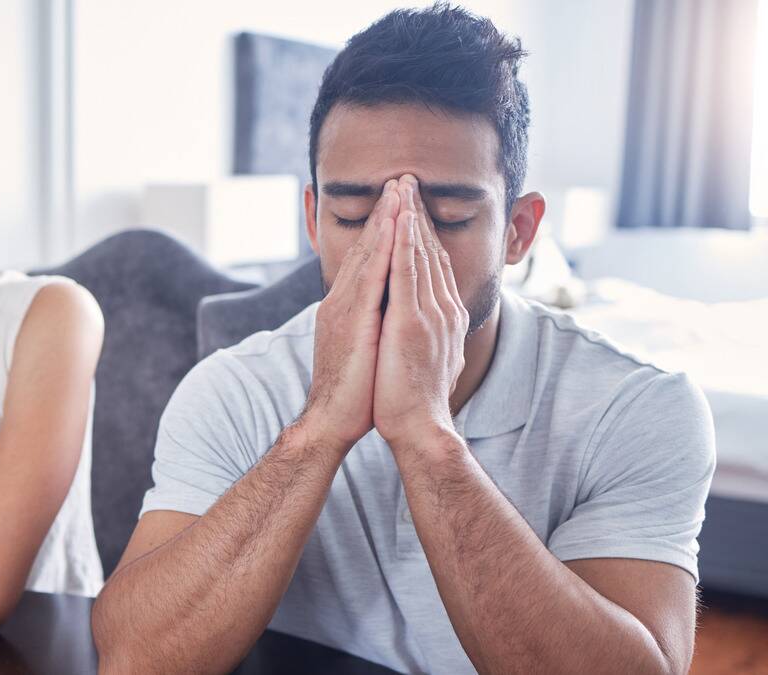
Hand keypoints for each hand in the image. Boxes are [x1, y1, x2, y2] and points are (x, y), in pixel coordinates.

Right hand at [300, 178, 400, 452]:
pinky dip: (383, 248)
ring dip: (384, 220)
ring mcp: (344, 309)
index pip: (367, 260)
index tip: (399, 203)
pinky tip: (395, 228)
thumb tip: (389, 315)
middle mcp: (341, 301)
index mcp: (345, 308)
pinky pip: (372, 276)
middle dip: (384, 213)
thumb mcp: (364, 349)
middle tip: (400, 180)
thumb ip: (372, 326)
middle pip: (366, 248)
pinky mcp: (353, 321)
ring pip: (368, 255)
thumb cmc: (353, 393)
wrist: (330, 421)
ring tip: (399, 191)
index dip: (383, 230)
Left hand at [372, 175, 468, 450]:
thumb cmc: (414, 402)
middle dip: (418, 214)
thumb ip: (431, 337)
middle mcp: (442, 310)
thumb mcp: (428, 359)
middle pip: (430, 251)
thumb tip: (431, 329)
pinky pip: (408, 272)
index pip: (433, 265)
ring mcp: (430, 314)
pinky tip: (401, 217)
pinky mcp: (412, 321)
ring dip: (411, 217)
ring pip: (421, 254)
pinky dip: (406, 242)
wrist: (417, 430)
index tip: (413, 206)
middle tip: (409, 180)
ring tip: (404, 185)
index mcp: (444, 317)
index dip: (423, 232)